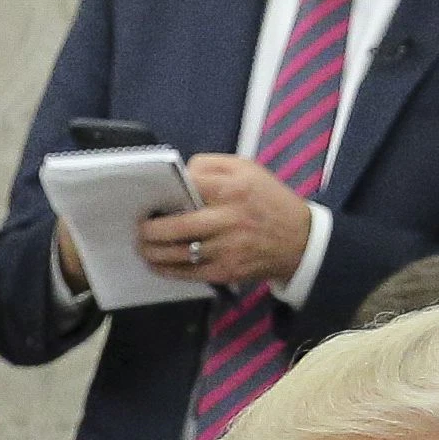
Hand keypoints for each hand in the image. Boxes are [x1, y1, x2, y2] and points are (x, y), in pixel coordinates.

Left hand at [144, 155, 316, 293]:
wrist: (300, 240)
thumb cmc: (267, 200)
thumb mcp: (247, 169)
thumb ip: (211, 166)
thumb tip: (179, 175)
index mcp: (234, 188)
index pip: (188, 187)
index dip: (164, 194)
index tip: (148, 200)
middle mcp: (230, 218)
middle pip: (177, 226)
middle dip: (150, 230)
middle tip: (137, 230)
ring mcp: (228, 247)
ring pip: (180, 253)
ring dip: (154, 252)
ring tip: (142, 247)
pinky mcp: (228, 270)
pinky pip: (190, 273)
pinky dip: (169, 270)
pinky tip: (158, 265)